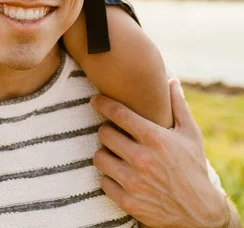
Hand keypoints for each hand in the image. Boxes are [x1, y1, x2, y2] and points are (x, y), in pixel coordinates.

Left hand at [91, 80, 230, 227]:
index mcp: (155, 138)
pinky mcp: (127, 201)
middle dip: (106, 129)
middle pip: (104, 133)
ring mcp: (133, 181)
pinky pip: (103, 181)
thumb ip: (178, 106)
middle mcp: (141, 158)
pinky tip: (118, 172)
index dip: (102, 103)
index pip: (118, 113)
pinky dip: (108, 176)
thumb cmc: (193, 168)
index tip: (95, 99)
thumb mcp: (190, 134)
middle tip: (112, 132)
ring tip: (114, 152)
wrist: (199, 212)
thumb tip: (171, 81)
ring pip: (99, 156)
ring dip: (104, 152)